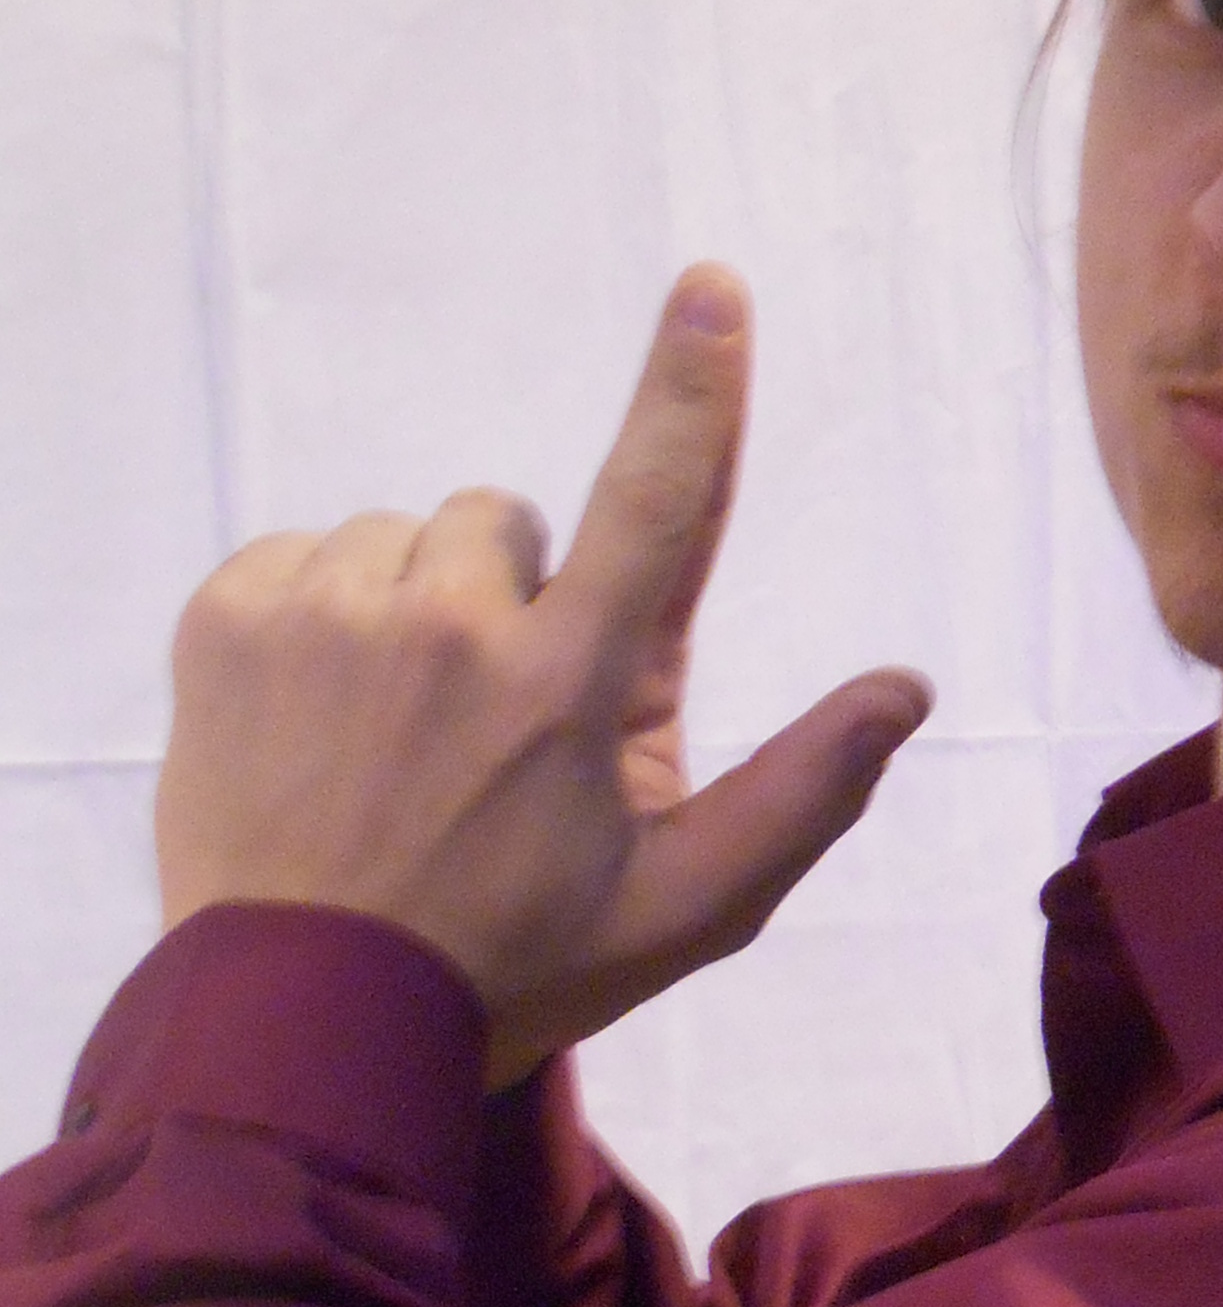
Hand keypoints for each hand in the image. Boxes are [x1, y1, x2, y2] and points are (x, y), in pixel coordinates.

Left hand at [151, 270, 930, 1085]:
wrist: (310, 1016)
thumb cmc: (518, 967)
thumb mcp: (689, 908)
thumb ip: (805, 794)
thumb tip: (906, 688)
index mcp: (570, 681)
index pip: (653, 502)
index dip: (691, 392)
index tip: (709, 290)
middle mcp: (451, 620)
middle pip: (509, 525)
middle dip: (517, 599)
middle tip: (495, 730)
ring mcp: (330, 612)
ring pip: (399, 541)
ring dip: (415, 611)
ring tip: (401, 735)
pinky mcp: (232, 619)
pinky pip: (297, 559)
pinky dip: (318, 620)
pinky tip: (327, 720)